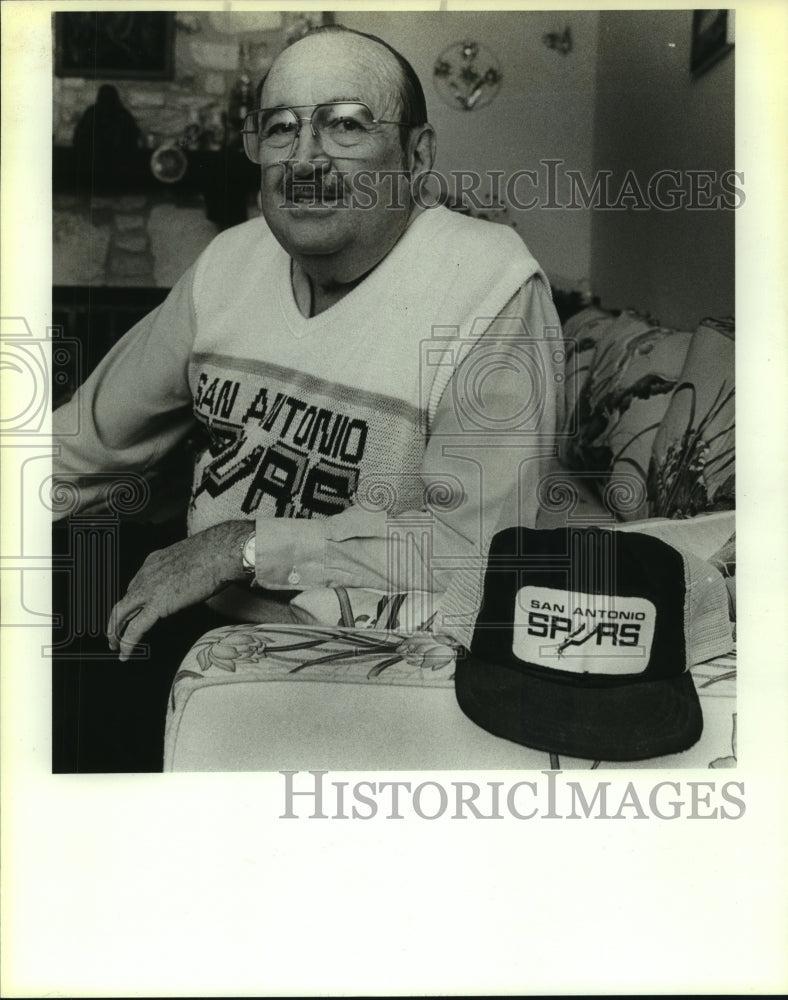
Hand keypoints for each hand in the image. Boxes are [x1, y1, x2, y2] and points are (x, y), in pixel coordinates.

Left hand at [107, 520, 251, 660]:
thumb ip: (183, 571)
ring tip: (115, 646)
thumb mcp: (189, 560)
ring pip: (121, 614)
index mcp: (154, 561)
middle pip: (124, 600)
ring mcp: (150, 589)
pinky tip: (126, 652)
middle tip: (114, 633)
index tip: (133, 613)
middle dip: (117, 619)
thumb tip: (190, 582)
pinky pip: (136, 627)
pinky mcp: (158, 604)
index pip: (135, 586)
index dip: (132, 603)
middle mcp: (147, 574)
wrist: (219, 552)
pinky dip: (128, 642)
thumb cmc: (215, 553)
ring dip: (116, 632)